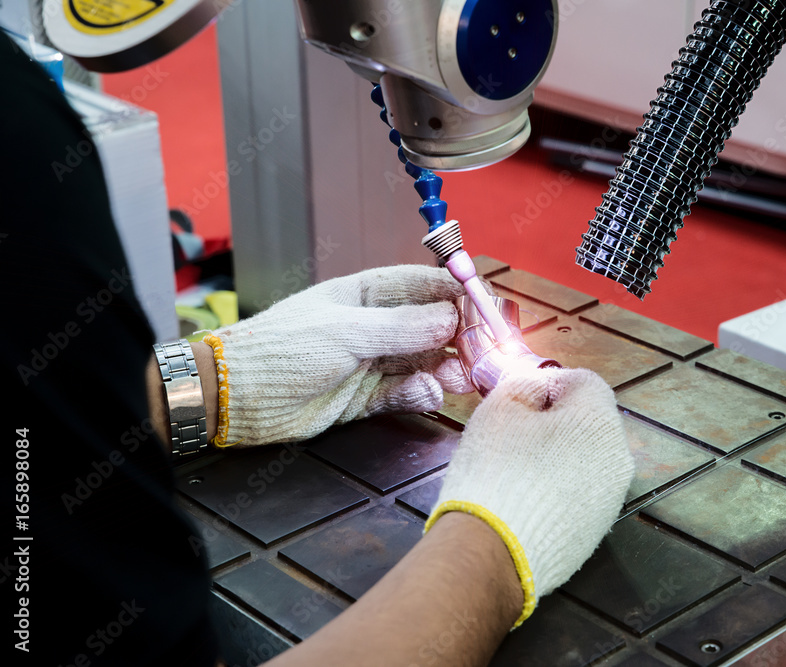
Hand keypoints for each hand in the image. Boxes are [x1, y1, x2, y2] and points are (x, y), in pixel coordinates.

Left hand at [204, 265, 472, 446]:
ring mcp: (371, 362)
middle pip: (433, 326)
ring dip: (448, 368)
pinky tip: (428, 392)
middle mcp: (374, 326)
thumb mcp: (345, 332)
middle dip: (461, 336)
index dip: (459, 293)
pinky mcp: (365, 399)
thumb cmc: (280, 349)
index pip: (424, 285)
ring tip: (464, 376)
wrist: (236, 397)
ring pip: (425, 362)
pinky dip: (421, 393)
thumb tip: (450, 318)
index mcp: (367, 294)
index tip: (489, 306)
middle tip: (486, 351)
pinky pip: (405, 392)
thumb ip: (401, 328)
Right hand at [426, 367, 634, 626]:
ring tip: (516, 469)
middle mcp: (617, 459)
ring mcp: (610, 500)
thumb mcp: (499, 409)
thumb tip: (536, 389)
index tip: (518, 397)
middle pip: (589, 423)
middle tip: (514, 433)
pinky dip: (558, 490)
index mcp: (600, 421)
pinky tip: (525, 500)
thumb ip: (523, 385)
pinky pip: (579, 495)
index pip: (583, 382)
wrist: (493, 552)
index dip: (549, 382)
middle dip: (556, 421)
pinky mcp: (595, 533)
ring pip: (586, 461)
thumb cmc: (496, 470)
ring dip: (558, 456)